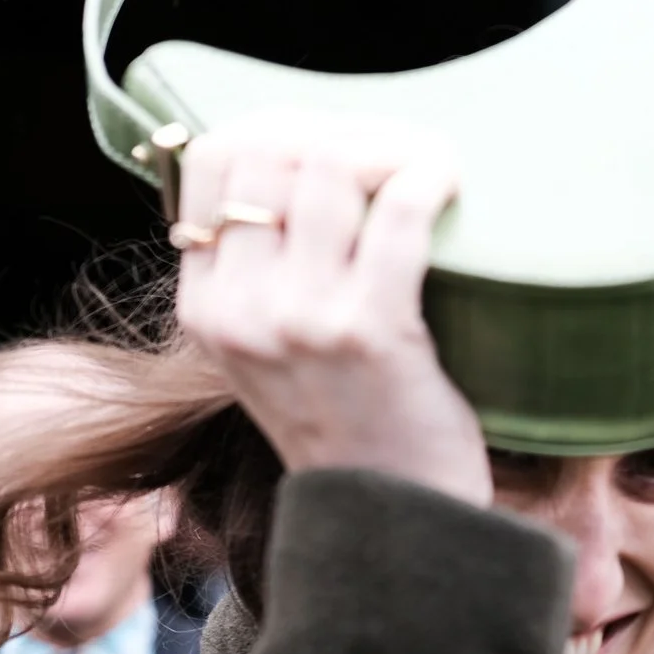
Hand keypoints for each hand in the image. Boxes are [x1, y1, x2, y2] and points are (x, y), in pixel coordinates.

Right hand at [172, 112, 491, 506]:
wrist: (390, 526)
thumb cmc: (349, 428)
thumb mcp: (269, 355)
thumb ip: (260, 273)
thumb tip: (298, 159)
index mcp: (205, 306)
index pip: (211, 160)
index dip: (277, 127)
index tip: (334, 140)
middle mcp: (241, 309)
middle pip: (274, 149)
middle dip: (342, 131)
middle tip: (396, 150)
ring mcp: (301, 320)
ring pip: (332, 167)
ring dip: (393, 147)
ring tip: (428, 165)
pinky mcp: (370, 332)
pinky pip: (398, 214)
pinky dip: (427, 180)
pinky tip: (449, 182)